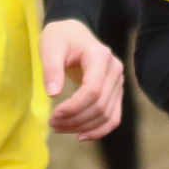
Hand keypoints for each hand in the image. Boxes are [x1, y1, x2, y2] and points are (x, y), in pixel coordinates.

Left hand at [41, 18, 124, 139]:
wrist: (73, 33)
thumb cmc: (60, 38)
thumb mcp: (50, 47)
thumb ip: (51, 68)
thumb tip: (53, 94)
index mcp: (100, 57)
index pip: (93, 90)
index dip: (74, 107)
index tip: (53, 115)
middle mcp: (115, 70)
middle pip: (100, 106)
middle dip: (75, 120)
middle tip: (52, 124)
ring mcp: (118, 82)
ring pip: (107, 115)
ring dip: (84, 128)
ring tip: (60, 128)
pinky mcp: (116, 92)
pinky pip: (113, 117)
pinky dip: (99, 130)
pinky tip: (81, 136)